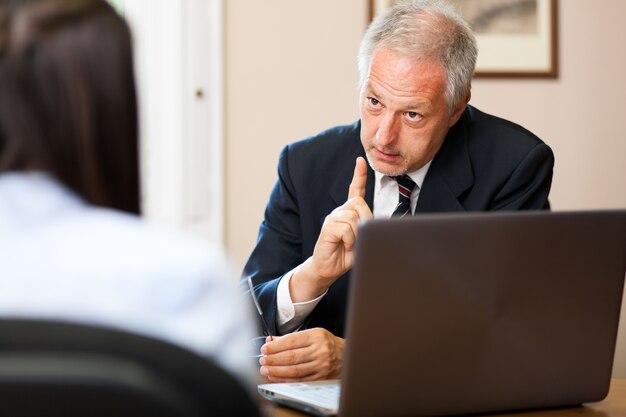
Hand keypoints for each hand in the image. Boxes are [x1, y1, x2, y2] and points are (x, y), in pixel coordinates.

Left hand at [259, 328, 344, 381]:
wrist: (345, 355)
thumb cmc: (326, 343)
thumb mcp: (311, 334)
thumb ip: (291, 337)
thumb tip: (271, 341)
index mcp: (316, 336)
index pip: (291, 341)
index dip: (275, 346)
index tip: (265, 348)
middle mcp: (319, 350)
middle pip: (291, 356)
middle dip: (273, 359)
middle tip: (262, 360)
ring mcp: (320, 365)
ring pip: (294, 370)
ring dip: (276, 371)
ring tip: (265, 369)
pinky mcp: (320, 377)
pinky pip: (299, 379)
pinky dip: (285, 379)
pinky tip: (276, 377)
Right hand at [291, 157, 372, 300]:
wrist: (327, 269)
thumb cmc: (345, 255)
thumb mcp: (362, 240)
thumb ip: (368, 228)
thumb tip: (376, 222)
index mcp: (348, 213)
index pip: (355, 190)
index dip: (358, 175)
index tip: (360, 160)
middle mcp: (339, 212)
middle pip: (359, 203)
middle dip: (366, 219)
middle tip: (361, 236)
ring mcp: (332, 218)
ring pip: (353, 216)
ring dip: (357, 233)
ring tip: (351, 244)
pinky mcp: (328, 227)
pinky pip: (346, 228)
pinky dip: (349, 239)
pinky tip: (344, 245)